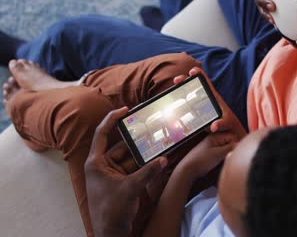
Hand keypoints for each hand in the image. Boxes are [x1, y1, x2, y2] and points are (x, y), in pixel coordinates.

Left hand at [85, 107, 167, 236]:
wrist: (111, 234)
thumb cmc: (111, 212)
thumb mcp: (130, 189)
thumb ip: (148, 172)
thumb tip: (163, 160)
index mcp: (96, 163)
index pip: (102, 133)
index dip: (112, 119)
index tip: (125, 109)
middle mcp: (102, 166)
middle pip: (121, 146)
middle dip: (136, 140)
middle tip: (151, 129)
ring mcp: (112, 175)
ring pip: (130, 158)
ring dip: (143, 154)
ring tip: (158, 144)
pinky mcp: (121, 184)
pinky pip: (134, 169)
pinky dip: (145, 166)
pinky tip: (158, 161)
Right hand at [173, 67, 246, 140]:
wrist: (228, 130)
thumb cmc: (229, 124)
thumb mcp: (226, 123)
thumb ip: (221, 124)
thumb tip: (213, 127)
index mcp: (213, 96)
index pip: (206, 81)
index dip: (199, 73)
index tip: (192, 72)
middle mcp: (205, 98)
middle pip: (193, 85)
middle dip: (184, 80)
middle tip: (177, 80)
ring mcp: (199, 105)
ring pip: (187, 94)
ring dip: (179, 90)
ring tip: (172, 90)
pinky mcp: (195, 112)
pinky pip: (185, 105)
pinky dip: (178, 102)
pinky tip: (171, 104)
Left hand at [177, 132, 236, 180]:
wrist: (187, 169)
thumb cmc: (200, 160)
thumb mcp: (219, 154)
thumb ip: (231, 148)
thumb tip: (241, 145)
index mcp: (215, 136)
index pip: (232, 136)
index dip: (235, 144)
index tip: (234, 152)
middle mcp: (213, 140)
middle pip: (229, 142)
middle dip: (231, 150)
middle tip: (229, 157)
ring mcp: (211, 147)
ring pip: (225, 149)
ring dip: (227, 155)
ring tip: (222, 161)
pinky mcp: (210, 154)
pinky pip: (221, 154)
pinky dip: (222, 158)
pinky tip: (219, 164)